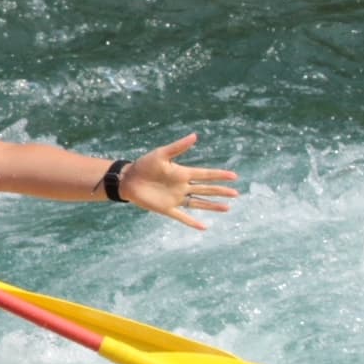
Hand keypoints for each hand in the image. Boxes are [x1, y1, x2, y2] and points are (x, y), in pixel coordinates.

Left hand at [120, 134, 239, 231]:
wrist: (128, 179)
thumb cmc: (144, 165)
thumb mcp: (161, 154)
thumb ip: (178, 147)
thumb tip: (195, 136)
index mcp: (182, 173)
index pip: (205, 175)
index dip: (219, 175)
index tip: (234, 176)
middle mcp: (182, 187)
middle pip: (206, 189)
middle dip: (220, 191)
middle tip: (236, 194)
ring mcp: (176, 198)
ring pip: (198, 203)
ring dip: (212, 206)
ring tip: (227, 208)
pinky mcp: (166, 209)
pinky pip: (182, 217)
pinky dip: (192, 222)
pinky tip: (204, 227)